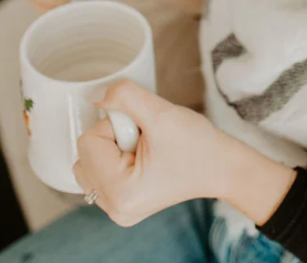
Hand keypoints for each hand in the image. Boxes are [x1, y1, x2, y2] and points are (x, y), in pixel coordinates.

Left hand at [72, 79, 229, 225]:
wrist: (221, 166)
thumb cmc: (197, 144)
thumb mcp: (161, 112)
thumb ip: (125, 97)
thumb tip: (96, 97)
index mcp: (120, 193)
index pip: (87, 142)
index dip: (115, 125)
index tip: (144, 130)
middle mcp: (113, 208)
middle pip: (84, 154)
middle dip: (113, 137)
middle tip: (145, 140)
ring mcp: (116, 209)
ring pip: (88, 162)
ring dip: (113, 146)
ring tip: (144, 148)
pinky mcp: (121, 203)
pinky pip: (98, 171)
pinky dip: (116, 156)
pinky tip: (142, 157)